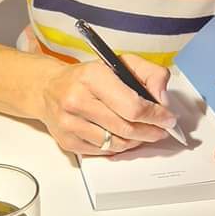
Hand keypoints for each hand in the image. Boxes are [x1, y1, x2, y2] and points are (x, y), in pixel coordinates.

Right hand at [38, 54, 175, 154]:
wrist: (47, 89)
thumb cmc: (86, 77)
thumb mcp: (119, 63)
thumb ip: (149, 74)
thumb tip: (163, 99)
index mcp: (92, 76)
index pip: (133, 106)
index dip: (156, 116)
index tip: (168, 118)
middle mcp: (77, 100)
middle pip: (127, 128)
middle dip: (151, 131)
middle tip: (161, 129)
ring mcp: (70, 124)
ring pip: (117, 144)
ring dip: (136, 141)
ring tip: (144, 133)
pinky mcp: (68, 141)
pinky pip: (103, 152)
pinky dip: (119, 147)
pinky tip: (124, 137)